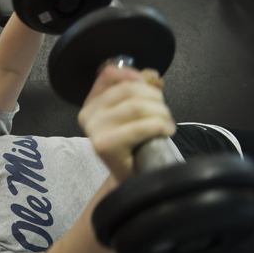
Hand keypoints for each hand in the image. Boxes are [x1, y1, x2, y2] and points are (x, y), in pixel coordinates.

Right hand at [77, 65, 175, 182]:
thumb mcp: (134, 112)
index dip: (134, 74)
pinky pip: (141, 126)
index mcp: (91, 103)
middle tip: (164, 112)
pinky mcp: (106, 145)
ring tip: (166, 123)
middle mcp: (87, 115)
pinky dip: (160, 126)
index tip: (152, 83)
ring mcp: (94, 130)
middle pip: (128, 90)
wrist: (132, 178)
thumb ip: (139, 89)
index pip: (109, 74)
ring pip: (136, 106)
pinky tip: (166, 131)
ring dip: (161, 112)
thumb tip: (150, 75)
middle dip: (154, 97)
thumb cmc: (135, 145)